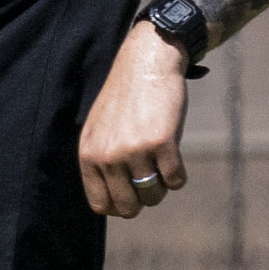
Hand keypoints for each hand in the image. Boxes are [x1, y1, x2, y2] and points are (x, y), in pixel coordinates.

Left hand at [77, 26, 192, 219]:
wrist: (146, 62)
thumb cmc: (126, 99)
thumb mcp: (100, 130)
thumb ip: (101, 163)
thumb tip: (115, 204)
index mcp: (89, 155)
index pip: (101, 205)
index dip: (120, 205)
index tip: (132, 194)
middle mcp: (108, 156)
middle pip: (128, 207)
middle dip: (143, 200)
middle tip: (151, 181)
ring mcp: (134, 150)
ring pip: (153, 196)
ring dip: (162, 187)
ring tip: (162, 167)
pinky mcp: (162, 142)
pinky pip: (175, 180)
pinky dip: (179, 176)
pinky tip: (176, 161)